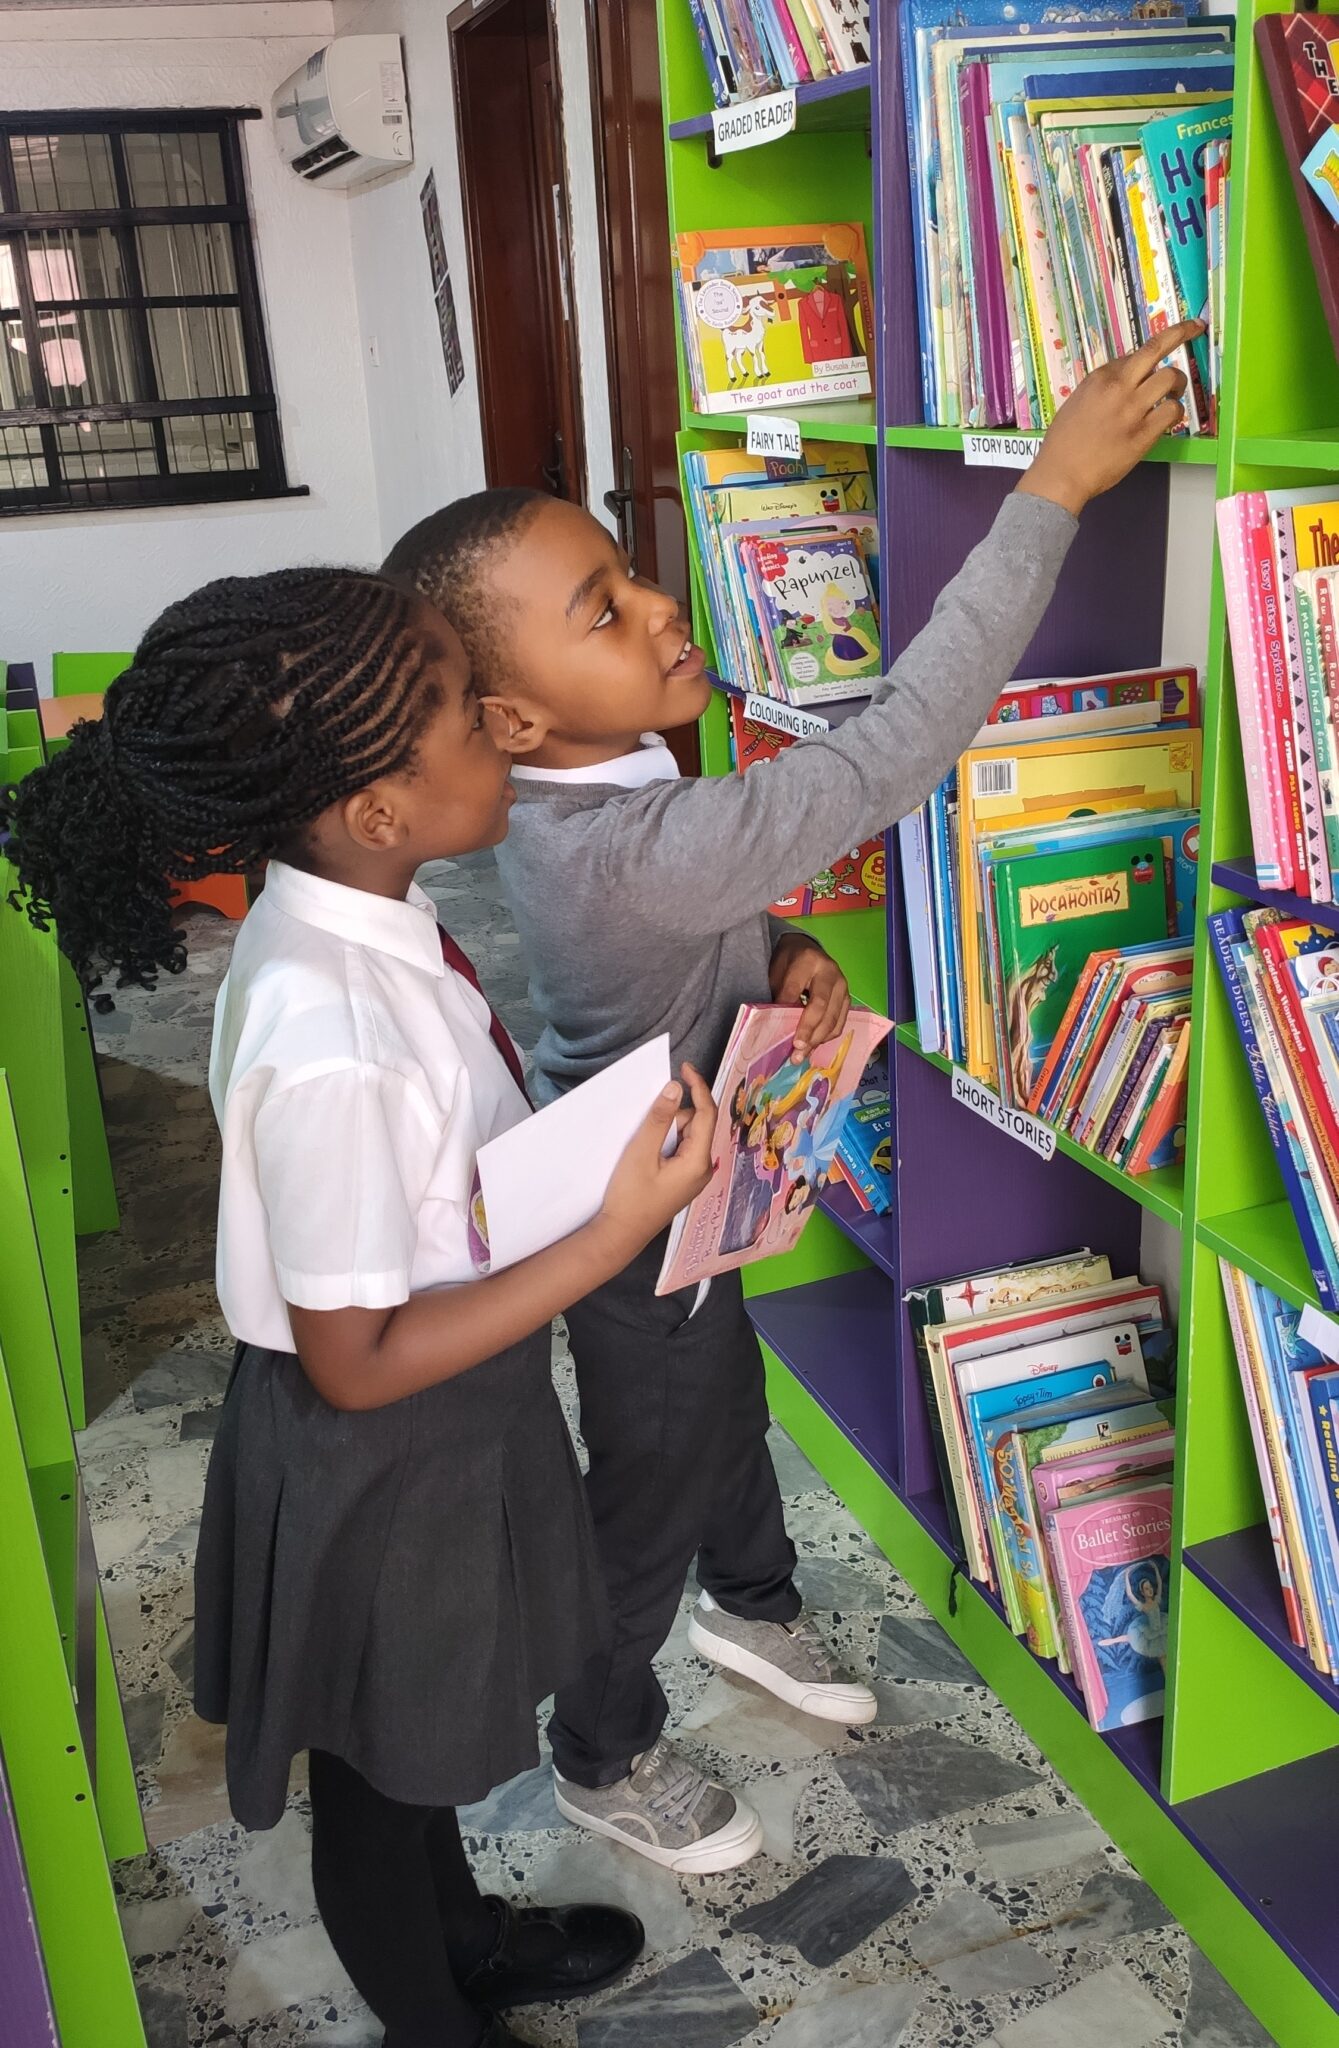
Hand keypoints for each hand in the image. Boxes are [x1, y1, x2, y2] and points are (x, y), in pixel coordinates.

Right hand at [599, 1064, 716, 1250]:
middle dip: (675, 1115)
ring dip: (669, 1130)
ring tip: (644, 1146)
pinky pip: (682, 1150)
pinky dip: (668, 1141)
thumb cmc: (630, 1196)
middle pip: (697, 1124)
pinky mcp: (684, 1181)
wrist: (620, 1235)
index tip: (684, 1066)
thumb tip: (675, 1088)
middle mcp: (703, 1168)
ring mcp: (695, 1176)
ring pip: (688, 1136)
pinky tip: (650, 1152)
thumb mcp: (641, 1153)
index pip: (707, 1114)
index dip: (698, 1087)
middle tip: (647, 1126)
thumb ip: (659, 1119)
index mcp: (698, 1161)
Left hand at [770, 935, 850, 1055]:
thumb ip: (781, 996)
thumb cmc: (788, 963)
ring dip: (818, 1040)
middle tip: (796, 1052)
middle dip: (808, 1033)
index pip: (796, 991)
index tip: (784, 1036)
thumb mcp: (777, 973)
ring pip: (833, 1018)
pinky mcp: (847, 998)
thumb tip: (782, 1029)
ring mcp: (843, 986)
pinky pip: (840, 1022)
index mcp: (808, 961)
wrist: (806, 949)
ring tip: (803, 1055)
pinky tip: (814, 1045)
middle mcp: (830, 972)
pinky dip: (827, 1036)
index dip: (789, 1014)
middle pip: (821, 1008)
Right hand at [1018, 320, 1204, 518]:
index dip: (1147, 359)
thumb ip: (1100, 390)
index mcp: (1100, 378)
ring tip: (1174, 393)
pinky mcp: (1144, 433)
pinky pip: (1173, 411)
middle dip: (1181, 332)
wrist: (1062, 474)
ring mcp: (1133, 409)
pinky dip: (1177, 411)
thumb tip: (1120, 386)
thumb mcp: (1076, 403)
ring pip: (1171, 378)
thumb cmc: (1062, 444)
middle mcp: (1119, 387)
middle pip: (1156, 349)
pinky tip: (1170, 417)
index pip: (1133, 355)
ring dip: (1179, 383)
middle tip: (1195, 327)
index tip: (1158, 355)